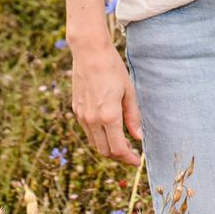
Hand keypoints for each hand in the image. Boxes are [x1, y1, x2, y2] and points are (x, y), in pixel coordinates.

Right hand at [71, 42, 142, 165]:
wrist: (89, 52)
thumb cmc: (112, 69)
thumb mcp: (129, 92)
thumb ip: (133, 117)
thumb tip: (138, 137)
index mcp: (109, 116)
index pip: (118, 149)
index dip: (129, 159)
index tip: (137, 161)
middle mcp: (93, 120)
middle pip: (105, 151)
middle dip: (118, 156)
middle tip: (131, 154)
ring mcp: (82, 116)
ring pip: (94, 143)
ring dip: (107, 147)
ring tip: (121, 142)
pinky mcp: (76, 110)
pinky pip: (88, 131)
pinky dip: (98, 136)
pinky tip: (108, 129)